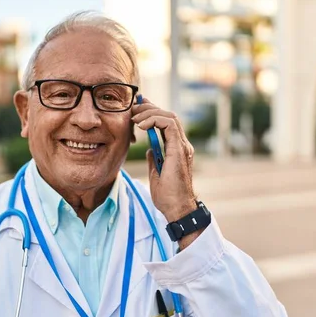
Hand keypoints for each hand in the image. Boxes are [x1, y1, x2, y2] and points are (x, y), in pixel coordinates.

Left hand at [131, 97, 197, 223]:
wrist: (177, 208)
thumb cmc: (168, 196)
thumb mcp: (156, 173)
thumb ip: (155, 159)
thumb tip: (150, 150)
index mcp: (176, 149)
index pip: (165, 123)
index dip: (151, 113)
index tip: (137, 109)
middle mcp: (182, 145)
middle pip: (168, 116)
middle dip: (149, 108)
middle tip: (133, 109)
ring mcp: (182, 146)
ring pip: (169, 117)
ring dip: (150, 113)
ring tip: (135, 118)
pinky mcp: (180, 149)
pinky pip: (169, 124)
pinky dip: (155, 120)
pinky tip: (142, 126)